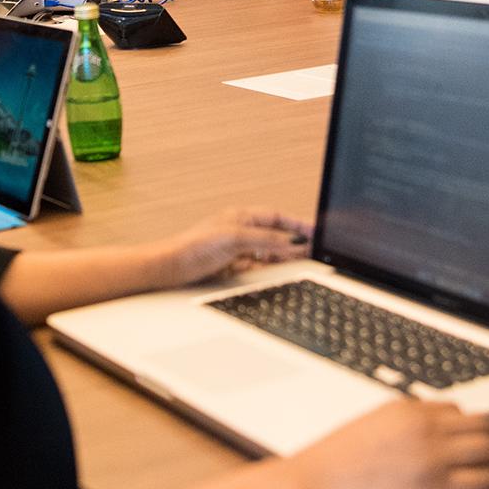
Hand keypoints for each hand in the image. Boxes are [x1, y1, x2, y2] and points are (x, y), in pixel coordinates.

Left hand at [152, 207, 311, 287]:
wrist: (172, 268)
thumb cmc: (195, 246)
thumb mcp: (236, 238)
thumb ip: (266, 239)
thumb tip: (293, 240)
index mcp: (242, 217)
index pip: (277, 218)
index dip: (297, 224)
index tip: (315, 232)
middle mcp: (241, 231)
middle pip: (276, 235)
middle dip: (296, 241)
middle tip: (316, 250)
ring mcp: (238, 249)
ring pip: (270, 252)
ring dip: (286, 256)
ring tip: (306, 260)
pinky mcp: (233, 266)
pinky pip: (259, 265)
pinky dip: (272, 267)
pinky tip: (283, 271)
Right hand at [278, 401, 488, 488]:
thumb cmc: (327, 466)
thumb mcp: (365, 429)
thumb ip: (397, 427)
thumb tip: (420, 435)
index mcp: (406, 410)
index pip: (456, 410)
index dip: (478, 424)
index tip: (487, 435)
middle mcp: (426, 428)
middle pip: (483, 426)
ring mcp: (435, 459)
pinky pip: (486, 483)